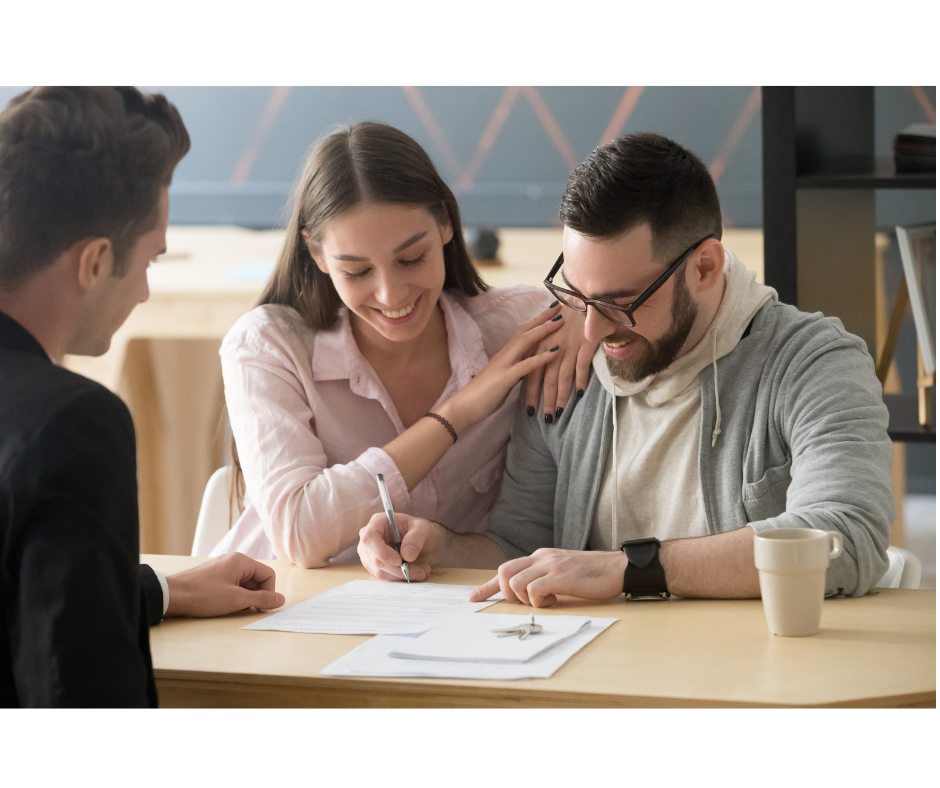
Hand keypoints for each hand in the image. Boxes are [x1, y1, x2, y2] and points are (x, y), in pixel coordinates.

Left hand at [164, 553, 284, 616]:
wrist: (172, 595)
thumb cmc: (204, 596)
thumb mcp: (237, 600)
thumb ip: (262, 599)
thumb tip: (281, 599)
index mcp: (241, 561)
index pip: (268, 575)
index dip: (268, 592)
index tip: (260, 607)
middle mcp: (233, 560)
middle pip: (256, 578)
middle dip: (254, 596)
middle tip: (244, 609)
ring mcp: (221, 567)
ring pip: (243, 583)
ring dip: (242, 597)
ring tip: (230, 608)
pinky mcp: (212, 576)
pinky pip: (231, 584)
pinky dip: (231, 596)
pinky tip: (221, 605)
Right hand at [358, 512, 445, 581]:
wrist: (421, 541)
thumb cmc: (418, 530)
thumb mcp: (423, 528)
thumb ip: (415, 539)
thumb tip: (406, 556)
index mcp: (377, 522)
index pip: (369, 538)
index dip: (382, 552)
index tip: (399, 561)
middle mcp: (369, 538)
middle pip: (375, 559)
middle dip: (399, 569)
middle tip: (421, 571)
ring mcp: (369, 554)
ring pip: (380, 571)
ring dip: (402, 575)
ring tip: (422, 571)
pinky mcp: (374, 567)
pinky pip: (385, 577)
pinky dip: (400, 578)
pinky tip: (415, 572)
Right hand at [440, 305, 564, 431]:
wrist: (462, 407)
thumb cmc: (481, 396)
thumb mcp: (502, 379)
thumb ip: (514, 371)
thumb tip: (527, 368)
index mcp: (504, 355)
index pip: (522, 332)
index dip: (536, 321)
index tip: (551, 312)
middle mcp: (504, 355)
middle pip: (525, 330)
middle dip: (543, 317)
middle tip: (560, 306)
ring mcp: (504, 365)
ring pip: (526, 341)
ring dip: (544, 330)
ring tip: (561, 321)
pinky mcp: (505, 378)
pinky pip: (526, 365)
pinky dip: (542, 357)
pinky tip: (556, 351)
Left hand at [468, 548, 625, 606]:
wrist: (619, 568)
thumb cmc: (593, 575)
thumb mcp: (563, 572)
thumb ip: (544, 577)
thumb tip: (528, 594)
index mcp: (540, 556)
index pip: (506, 568)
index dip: (487, 586)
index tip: (473, 599)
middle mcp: (541, 557)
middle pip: (503, 572)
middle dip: (507, 594)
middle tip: (526, 603)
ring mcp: (551, 565)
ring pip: (515, 582)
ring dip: (524, 599)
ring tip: (546, 601)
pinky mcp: (561, 577)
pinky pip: (534, 590)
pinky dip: (538, 601)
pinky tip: (554, 600)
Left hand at [525, 306, 596, 423]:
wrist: (585, 298)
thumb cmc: (568, 317)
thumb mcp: (550, 332)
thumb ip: (544, 350)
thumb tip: (539, 371)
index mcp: (540, 345)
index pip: (532, 373)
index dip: (531, 393)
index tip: (530, 411)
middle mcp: (552, 347)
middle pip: (546, 379)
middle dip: (545, 401)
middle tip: (546, 420)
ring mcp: (568, 346)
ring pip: (562, 376)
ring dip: (561, 396)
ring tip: (560, 413)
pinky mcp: (584, 344)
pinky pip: (582, 366)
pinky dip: (581, 380)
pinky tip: (579, 394)